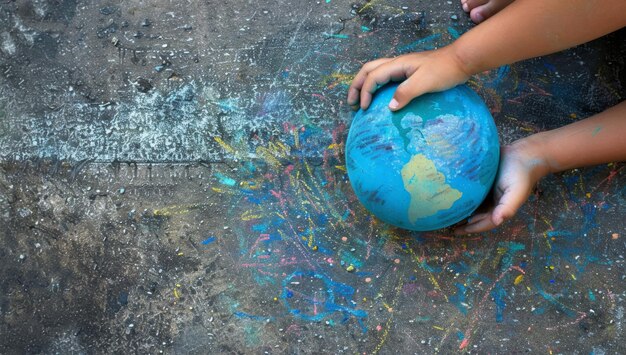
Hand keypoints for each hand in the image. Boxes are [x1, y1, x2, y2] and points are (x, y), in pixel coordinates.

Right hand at [347, 47, 470, 110]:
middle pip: (368, 70)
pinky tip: (381, 97)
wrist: (462, 60)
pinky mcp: (409, 72)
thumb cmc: (444, 70)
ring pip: (376, 72)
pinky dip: (377, 86)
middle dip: (357, 86)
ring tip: (361, 99)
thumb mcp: (424, 82)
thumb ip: (405, 93)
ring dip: (365, 84)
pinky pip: (386, 77)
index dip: (364, 92)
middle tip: (351, 103)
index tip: (363, 109)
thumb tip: (389, 107)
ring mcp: (403, 67)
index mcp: (397, 64)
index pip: (372, 77)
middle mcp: (397, 64)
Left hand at [454, 138, 550, 234]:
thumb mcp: (517, 192)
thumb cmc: (521, 173)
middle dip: (464, 222)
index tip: (457, 231)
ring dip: (463, 210)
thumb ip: (508, 207)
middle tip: (448, 224)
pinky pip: (472, 192)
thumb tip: (498, 221)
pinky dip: (464, 196)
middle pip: (477, 215)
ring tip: (447, 213)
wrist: (524, 153)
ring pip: (473, 205)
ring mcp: (488, 192)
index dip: (472, 228)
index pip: (485, 222)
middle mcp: (494, 202)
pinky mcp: (483, 182)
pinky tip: (453, 196)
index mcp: (501, 207)